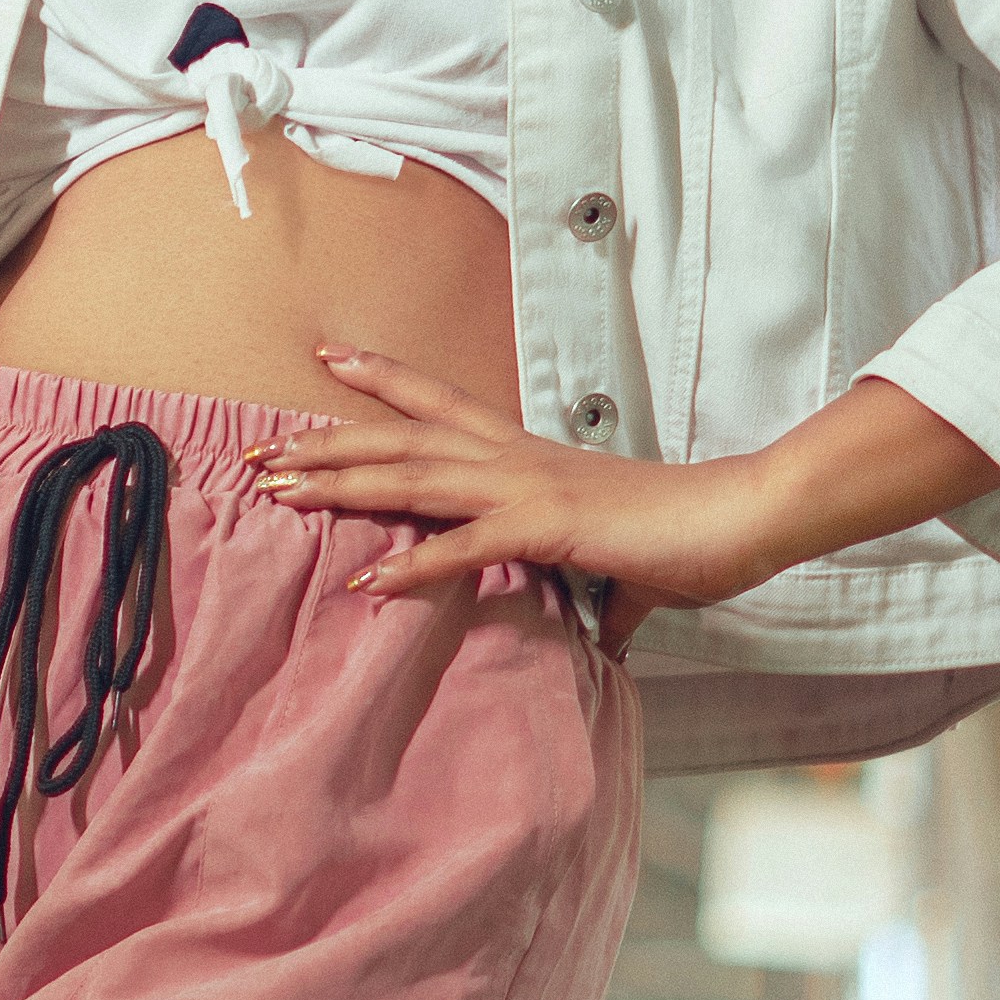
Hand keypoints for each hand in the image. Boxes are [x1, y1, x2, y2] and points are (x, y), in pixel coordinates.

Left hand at [262, 352, 758, 628]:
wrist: (739, 515)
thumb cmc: (686, 533)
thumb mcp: (622, 565)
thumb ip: (601, 598)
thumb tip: (605, 640)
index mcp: (526, 455)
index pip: (439, 404)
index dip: (381, 380)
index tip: (327, 359)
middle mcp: (515, 458)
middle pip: (402, 437)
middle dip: (326, 443)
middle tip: (261, 452)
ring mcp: (528, 487)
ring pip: (415, 476)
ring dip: (344, 485)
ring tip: (283, 495)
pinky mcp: (548, 527)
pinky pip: (466, 546)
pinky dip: (415, 562)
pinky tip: (368, 580)